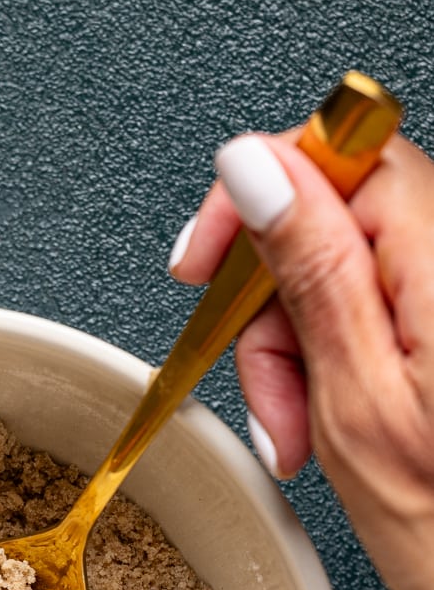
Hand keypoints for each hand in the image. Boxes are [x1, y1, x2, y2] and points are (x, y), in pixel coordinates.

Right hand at [170, 128, 433, 589]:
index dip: (256, 196)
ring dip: (304, 351)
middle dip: (276, 306)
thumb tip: (256, 167)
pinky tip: (335, 428)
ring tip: (305, 437)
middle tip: (276, 400)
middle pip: (341, 218)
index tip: (203, 265)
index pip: (340, 152)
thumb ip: (311, 269)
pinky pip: (387, 312)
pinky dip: (344, 366)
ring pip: (354, 272)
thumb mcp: (359, 404)